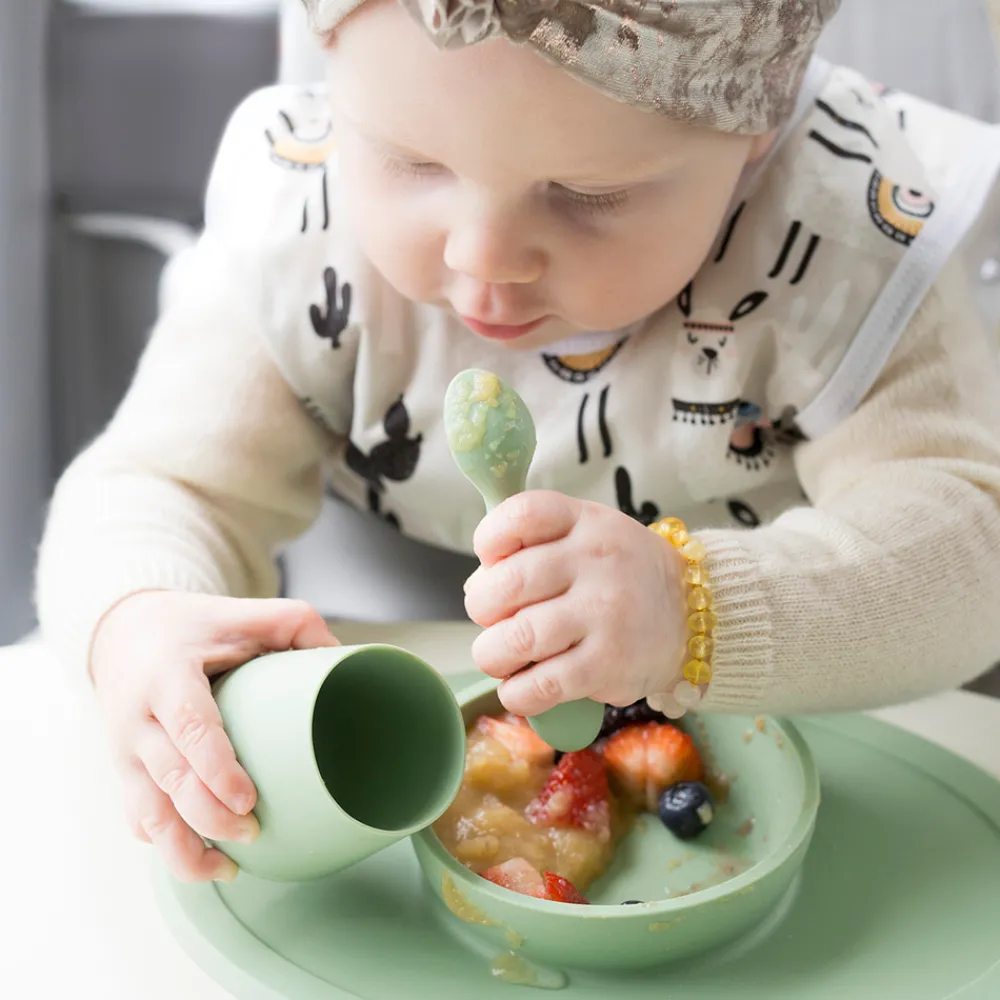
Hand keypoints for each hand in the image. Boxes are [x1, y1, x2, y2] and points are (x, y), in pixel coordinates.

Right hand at [91, 592, 338, 882]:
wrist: (122, 632)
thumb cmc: (191, 626)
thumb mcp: (239, 612)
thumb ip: (294, 623)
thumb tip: (344, 655)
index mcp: (167, 677)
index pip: (188, 728)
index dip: (216, 769)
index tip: (247, 800)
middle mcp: (139, 720)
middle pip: (170, 781)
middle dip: (209, 818)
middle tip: (253, 831)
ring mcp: (128, 752)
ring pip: (147, 816)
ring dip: (183, 851)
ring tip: (229, 869)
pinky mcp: (127, 773)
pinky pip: (139, 821)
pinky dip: (168, 848)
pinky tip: (204, 862)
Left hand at [463, 491, 687, 715]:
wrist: (693, 614)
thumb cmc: (621, 574)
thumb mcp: (587, 535)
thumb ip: (532, 548)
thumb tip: (476, 587)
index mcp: (586, 522)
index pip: (522, 514)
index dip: (489, 539)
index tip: (491, 560)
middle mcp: (597, 562)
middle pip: (506, 584)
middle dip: (482, 607)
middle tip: (492, 619)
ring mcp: (605, 613)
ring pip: (517, 638)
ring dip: (491, 654)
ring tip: (500, 656)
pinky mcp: (609, 665)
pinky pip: (541, 685)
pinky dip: (516, 692)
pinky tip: (519, 687)